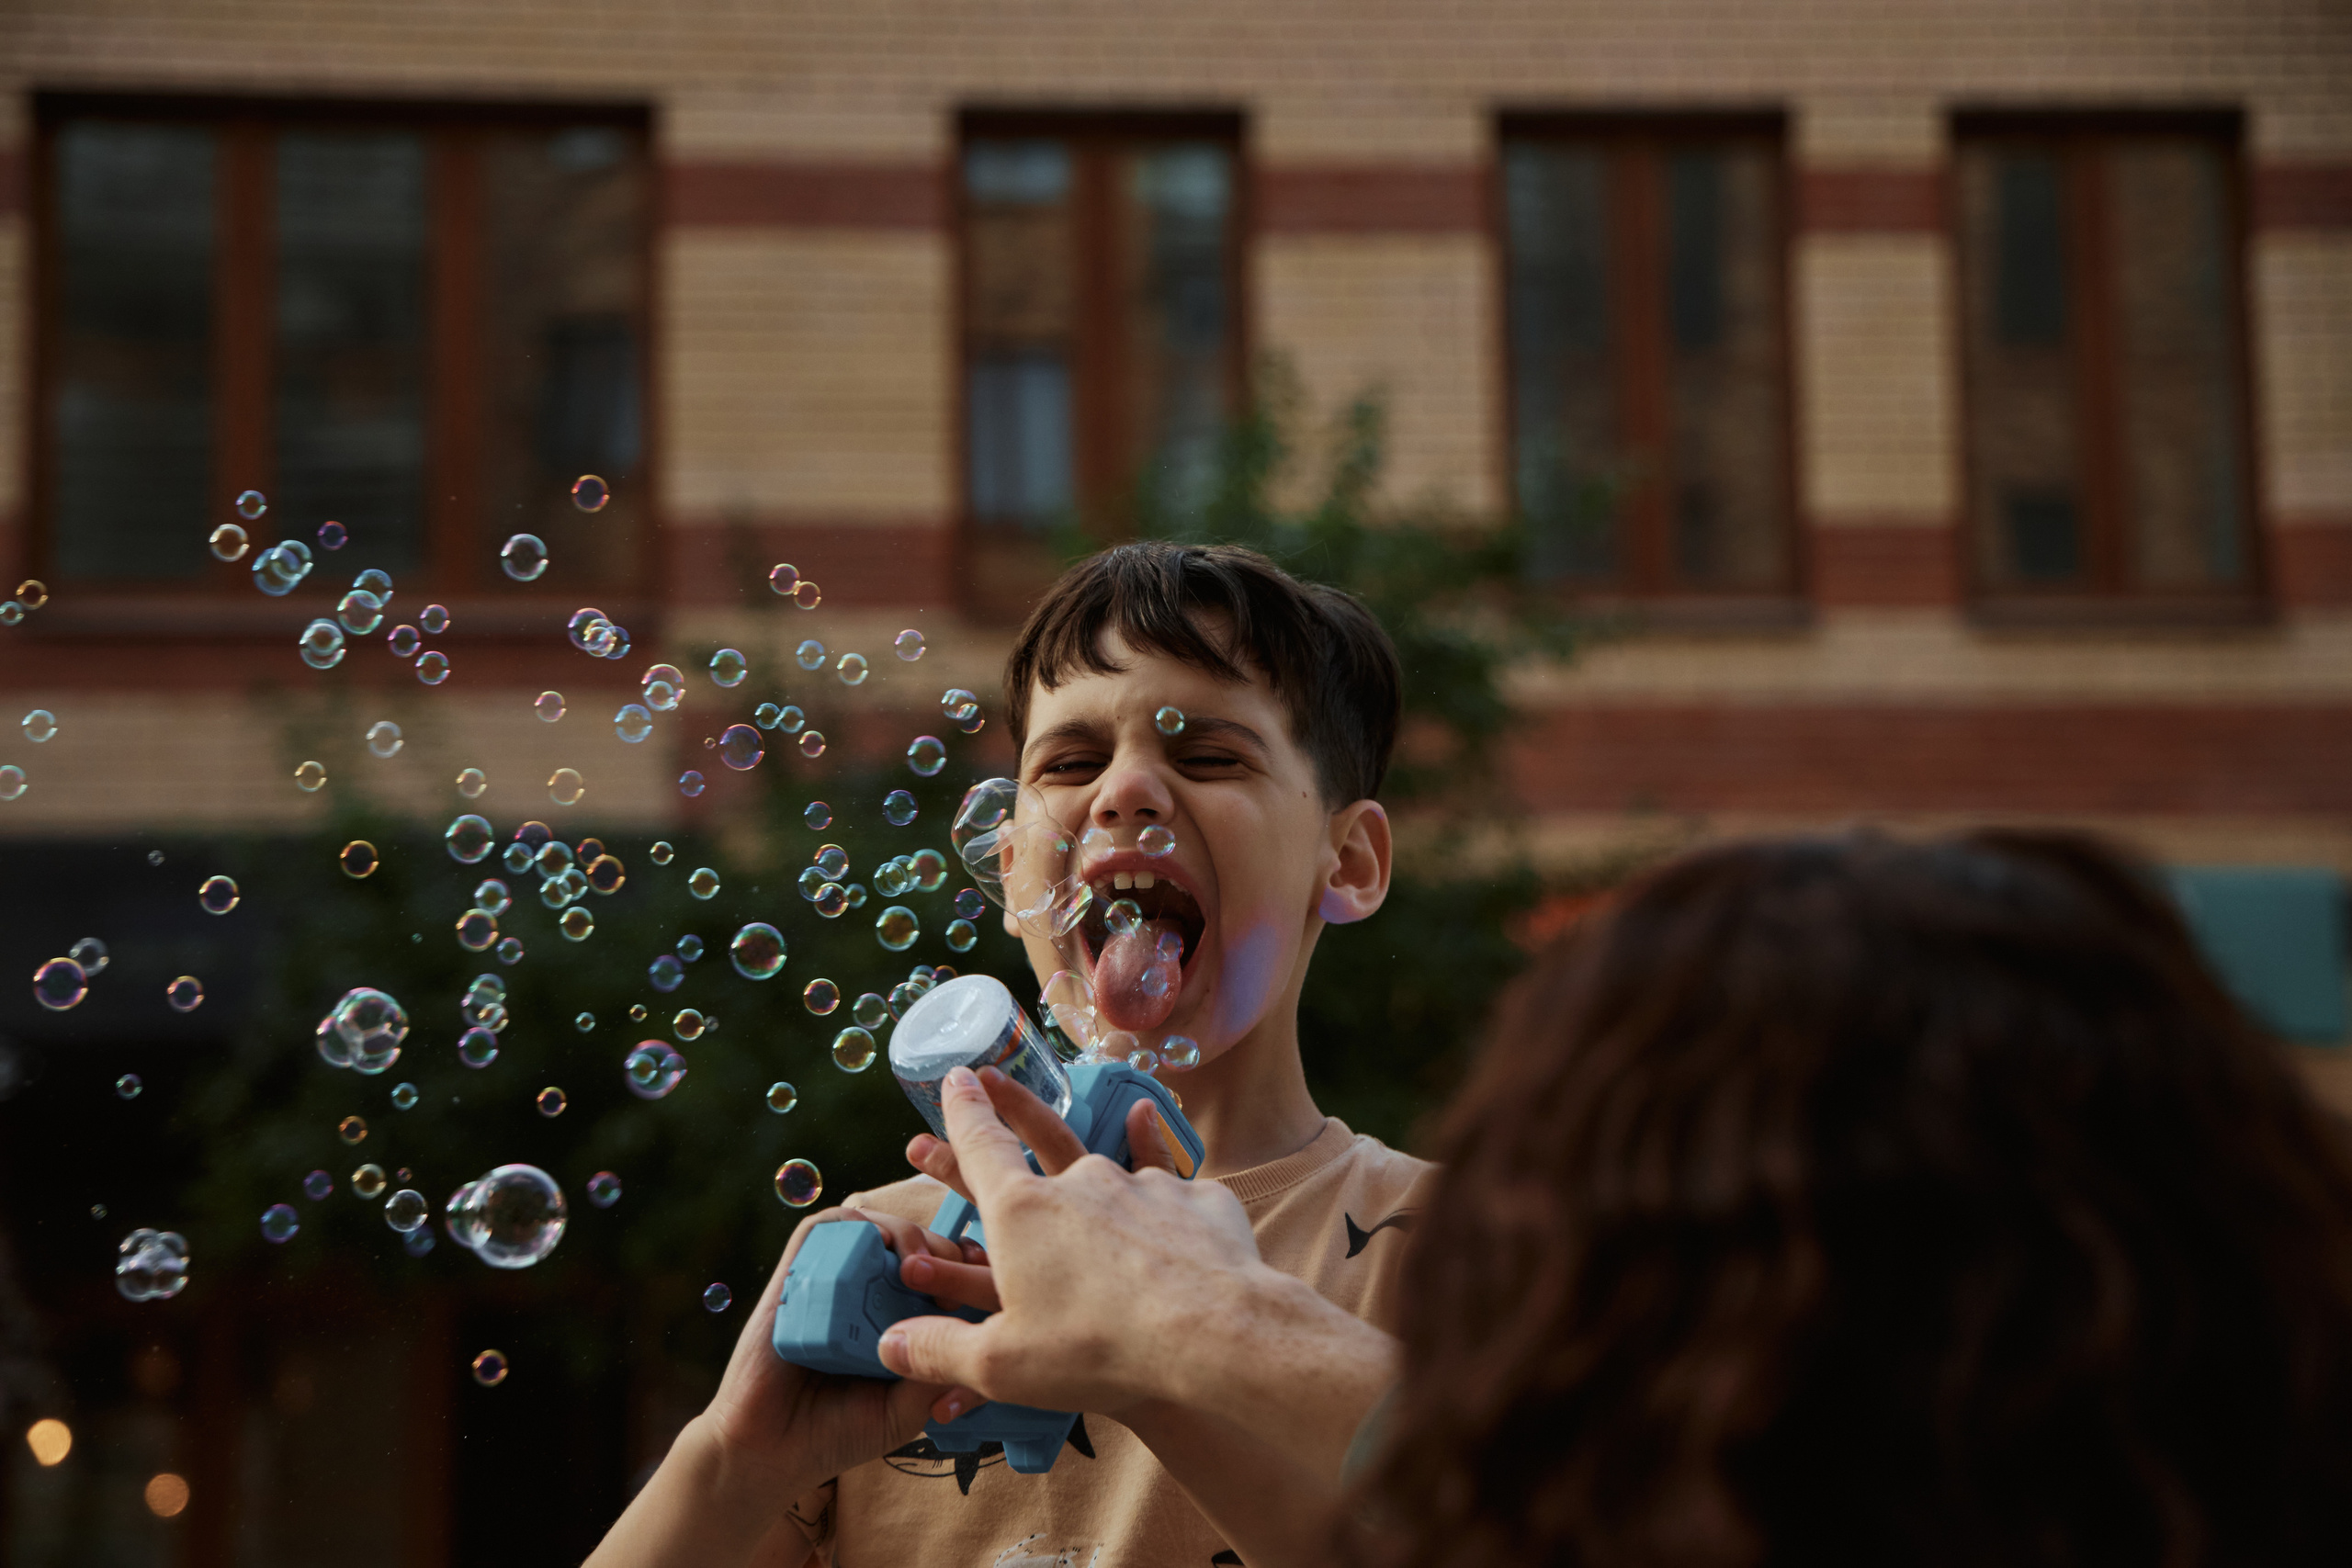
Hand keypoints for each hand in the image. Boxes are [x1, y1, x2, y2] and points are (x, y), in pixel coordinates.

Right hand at [585, 1207, 974, 1567]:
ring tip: (923, 1265)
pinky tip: (882, 1258)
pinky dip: (858, 1230)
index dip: (968, 1262)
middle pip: (914, 1239)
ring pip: (875, 1226)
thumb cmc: (838, 1433)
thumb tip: (986, 1336)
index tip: (990, 1278)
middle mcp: (864, 1293)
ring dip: (908, 1235)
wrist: (769, 1453)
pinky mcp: (796, 1275)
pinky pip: (826, 1229)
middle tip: (964, 1267)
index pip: (939, 1269)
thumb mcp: (909, 1408)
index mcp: (894, 1318)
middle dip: (946, 1245)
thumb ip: (942, 1373)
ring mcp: (830, 1281)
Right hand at [874, 1065, 1265, 1414]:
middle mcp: (1080, 1182)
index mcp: (1023, 1212)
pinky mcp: (1195, 1200)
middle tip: (995, 1079)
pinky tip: (1162, 1165)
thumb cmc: (1097, 1351)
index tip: (955, 1077)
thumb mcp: (1001, 1365)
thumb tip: (889, 1344)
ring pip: (1109, 1176)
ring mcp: (1143, 1184)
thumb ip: (939, 1349)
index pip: (982, 1147)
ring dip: (1098, 1192)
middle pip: (1042, 1139)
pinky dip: (1161, 1184)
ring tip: (1100, 1224)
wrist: (1213, 1336)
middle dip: (1015, 1108)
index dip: (964, 1113)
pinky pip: (1171, 1184)